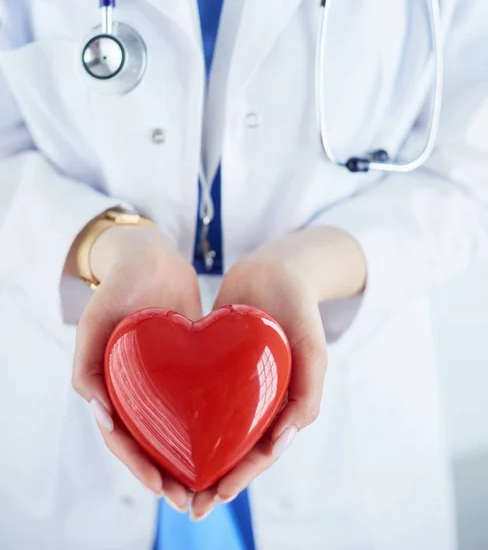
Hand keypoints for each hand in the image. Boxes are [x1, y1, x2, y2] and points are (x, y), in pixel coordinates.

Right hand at [71, 225, 201, 511]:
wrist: (153, 258)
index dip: (138, 467)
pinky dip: (209, 422)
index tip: (162, 488)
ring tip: (214, 480)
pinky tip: (232, 436)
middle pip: (149, 441)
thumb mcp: (95, 320)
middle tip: (191, 498)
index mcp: (109, 386)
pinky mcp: (188, 367)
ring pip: (175, 427)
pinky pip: (198, 400)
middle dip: (167, 473)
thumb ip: (86, 366)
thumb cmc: (120, 285)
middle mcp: (135, 388)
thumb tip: (100, 415)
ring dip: (190, 456)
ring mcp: (162, 379)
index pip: (121, 438)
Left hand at [190, 226, 365, 519]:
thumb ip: (308, 394)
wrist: (273, 269)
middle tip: (189, 503)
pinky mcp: (217, 366)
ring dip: (198, 455)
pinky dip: (186, 417)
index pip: (263, 450)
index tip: (216, 496)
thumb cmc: (299, 309)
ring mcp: (238, 383)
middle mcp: (260, 399)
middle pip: (236, 447)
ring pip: (216, 427)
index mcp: (286, 404)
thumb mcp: (313, 350)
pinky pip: (200, 396)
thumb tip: (280, 443)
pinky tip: (161, 427)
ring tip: (170, 477)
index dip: (242, 476)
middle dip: (215, 477)